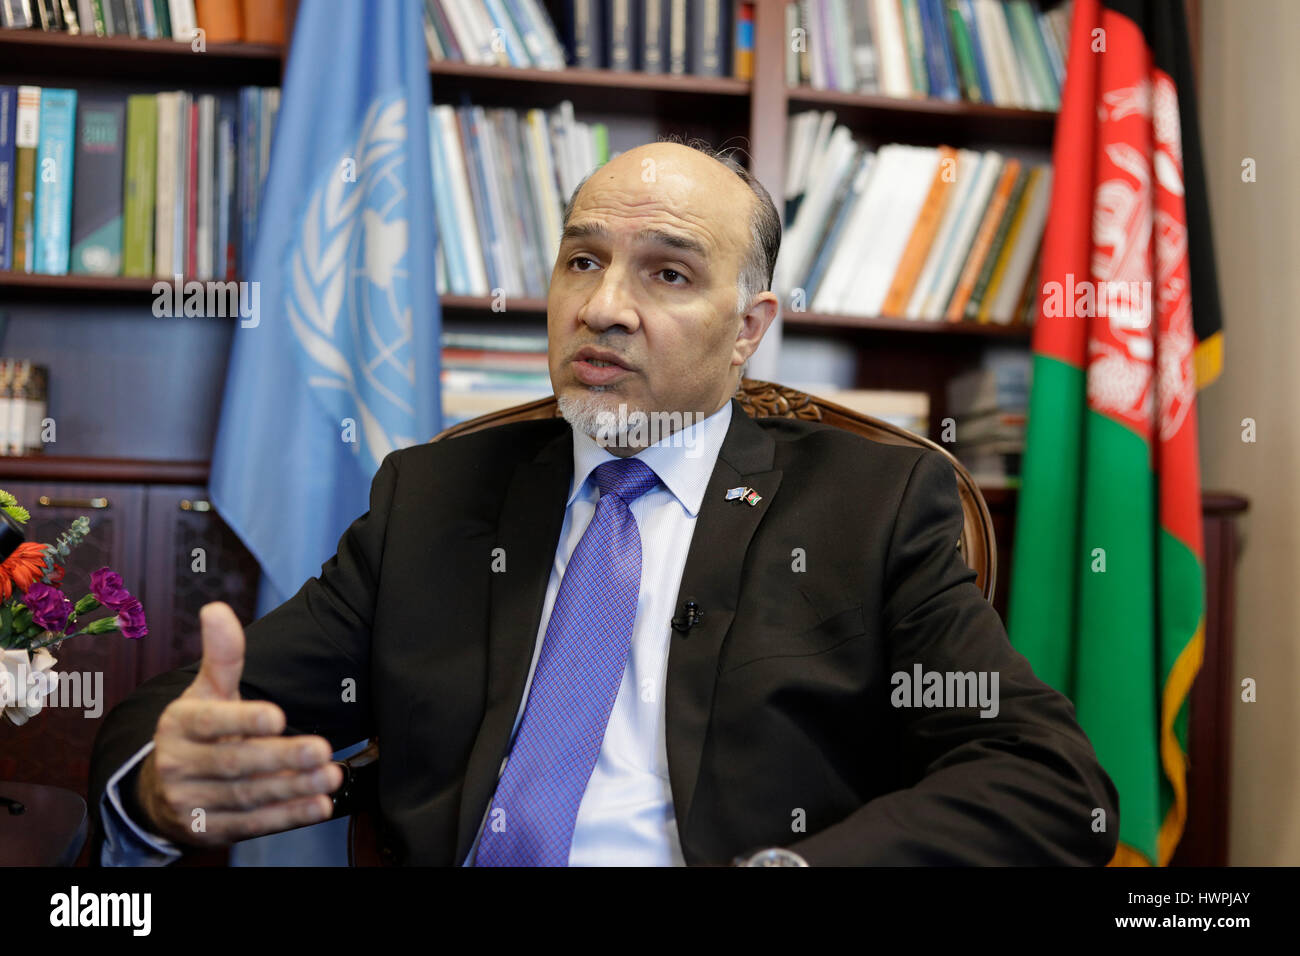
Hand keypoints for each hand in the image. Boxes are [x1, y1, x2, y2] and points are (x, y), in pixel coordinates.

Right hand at [134, 601, 342, 847]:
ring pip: (247, 796)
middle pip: (234, 763)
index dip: (243, 719)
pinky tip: (319, 805)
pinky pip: (252, 824)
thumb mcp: (206, 691)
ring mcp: (191, 802)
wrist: (160, 791)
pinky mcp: (209, 831)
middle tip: (321, 749)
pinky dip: (287, 816)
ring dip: (292, 788)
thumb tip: (217, 609)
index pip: (209, 722)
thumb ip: (221, 656)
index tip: (278, 716)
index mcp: (178, 724)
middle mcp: (178, 765)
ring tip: (330, 775)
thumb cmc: (197, 730)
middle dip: (281, 757)